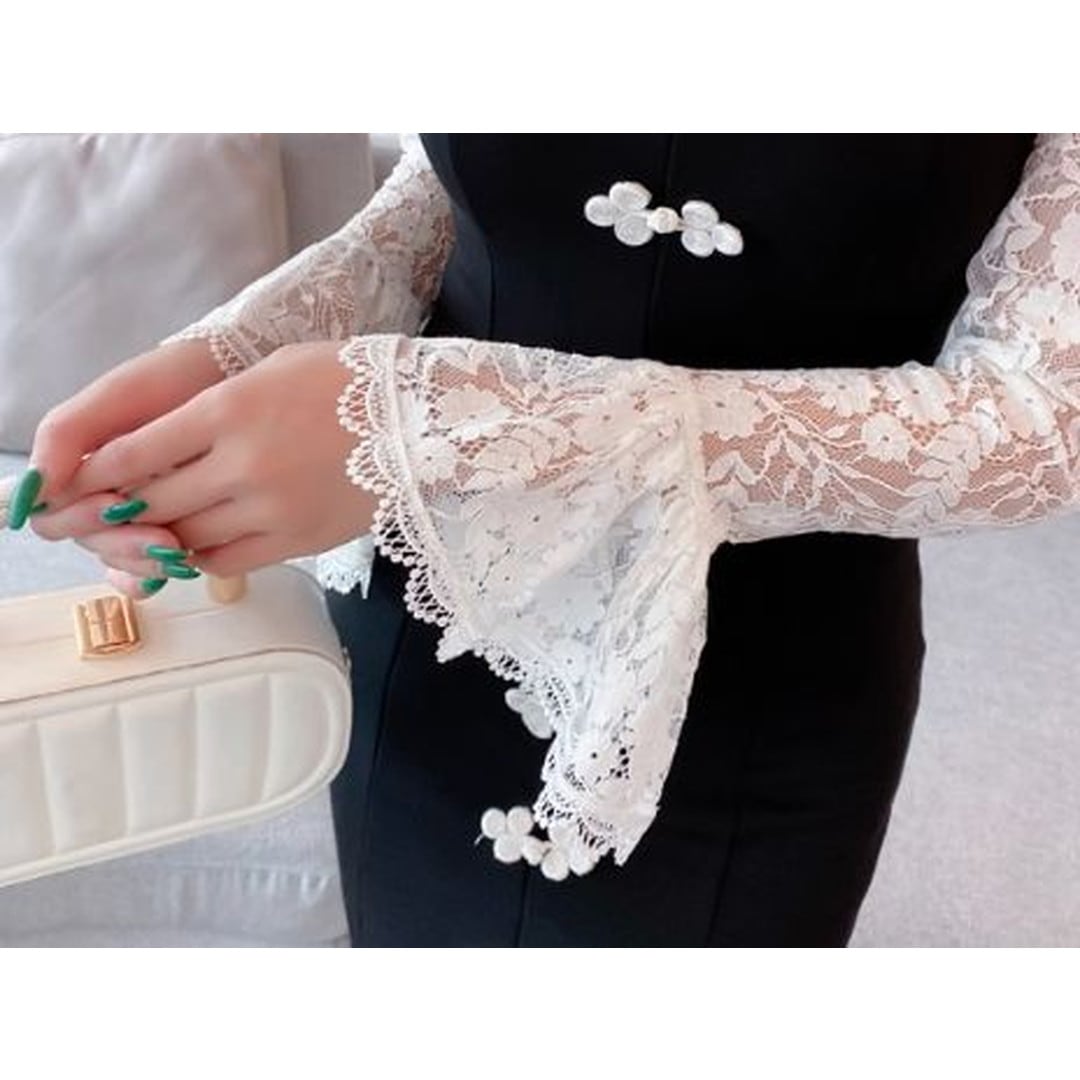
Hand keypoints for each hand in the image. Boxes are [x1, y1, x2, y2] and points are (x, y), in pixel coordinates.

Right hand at [22, 338, 226, 595]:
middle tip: (161, 540)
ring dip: (143, 561)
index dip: (80, 518)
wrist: (239, 368)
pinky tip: (178, 567)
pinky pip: (155, 565)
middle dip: (121, 544)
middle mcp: (104, 493)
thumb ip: (66, 434)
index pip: (57, 516)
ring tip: (178, 548)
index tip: (115, 504)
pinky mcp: (181, 524)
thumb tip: (31, 494)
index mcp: (81, 466)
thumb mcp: (120, 396)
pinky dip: (157, 572)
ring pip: (124, 559)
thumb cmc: (177, 378)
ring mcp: (142, 512)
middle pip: (93, 543)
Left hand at [35, 340, 376, 592]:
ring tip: (153, 524)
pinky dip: (202, 555)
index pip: (137, 451)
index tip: (84, 477)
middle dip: (118, 508)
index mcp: (230, 410)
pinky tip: (199, 540)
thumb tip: (153, 447)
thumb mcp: (267, 371)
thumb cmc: (344, 381)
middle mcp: (243, 463)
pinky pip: (227, 560)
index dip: (100, 470)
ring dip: (161, 533)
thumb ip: (209, 408)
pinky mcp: (297, 539)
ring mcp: (271, 507)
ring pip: (186, 535)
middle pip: (154, 499)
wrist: (418, 419)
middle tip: (102, 511)